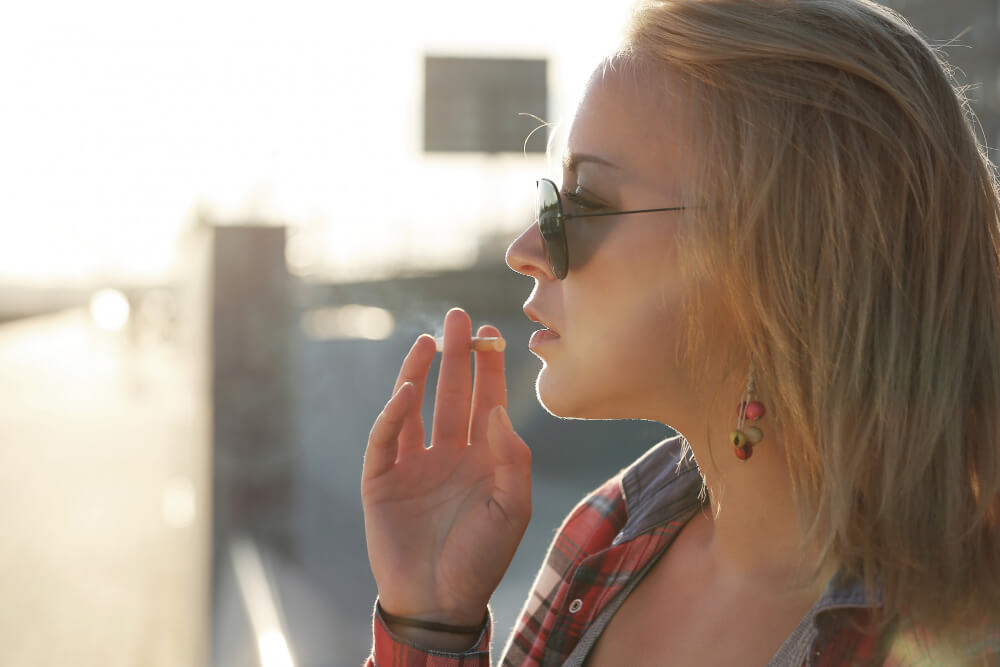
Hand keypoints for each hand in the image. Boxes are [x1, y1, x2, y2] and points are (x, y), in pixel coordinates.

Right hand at [361, 307, 532, 630]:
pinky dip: (395, 412)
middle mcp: (448, 453)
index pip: (488, 402)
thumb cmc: (481, 558)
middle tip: (458, 318)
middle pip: (452, 393)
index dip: (490, 369)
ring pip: (417, 406)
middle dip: (456, 356)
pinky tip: (409, 389)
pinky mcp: (382, 478)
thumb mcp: (512, 508)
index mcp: (483, 459)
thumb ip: (511, 457)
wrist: (439, 601)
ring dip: (422, 372)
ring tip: (430, 339)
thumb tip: (497, 408)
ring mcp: (413, 464)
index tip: (493, 334)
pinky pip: (387, 438)